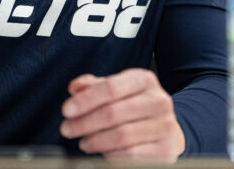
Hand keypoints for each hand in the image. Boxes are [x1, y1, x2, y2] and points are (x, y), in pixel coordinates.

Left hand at [59, 68, 184, 161]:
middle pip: (113, 112)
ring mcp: (165, 126)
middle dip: (84, 123)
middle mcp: (159, 101)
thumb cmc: (134, 106)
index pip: (111, 87)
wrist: (166, 129)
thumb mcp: (116, 89)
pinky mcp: (167, 149)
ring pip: (121, 136)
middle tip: (67, 129)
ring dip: (95, 141)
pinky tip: (102, 151)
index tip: (67, 110)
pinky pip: (131, 154)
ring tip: (83, 142)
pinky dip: (111, 154)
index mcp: (145, 80)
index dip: (85, 100)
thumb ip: (93, 86)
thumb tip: (75, 87)